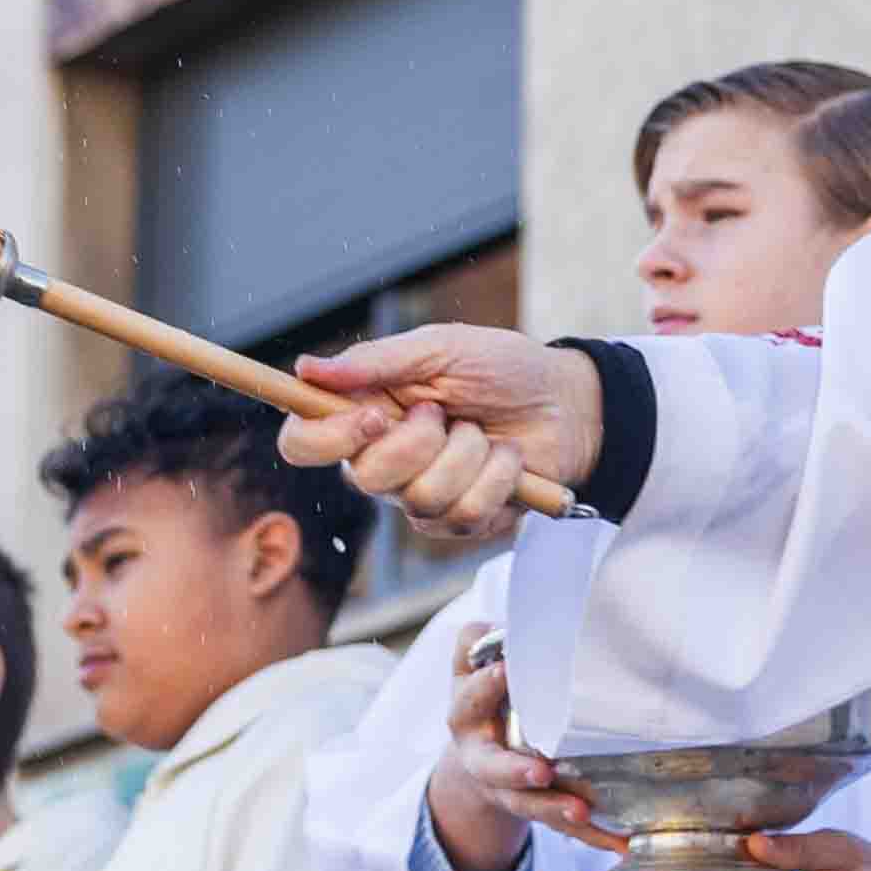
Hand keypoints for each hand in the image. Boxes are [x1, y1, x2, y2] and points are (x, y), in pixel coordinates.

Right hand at [282, 327, 604, 541]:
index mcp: (365, 415)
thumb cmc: (501, 369)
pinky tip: (508, 459)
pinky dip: (499, 476)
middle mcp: (383, 462)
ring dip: (467, 455)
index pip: (303, 444)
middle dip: (417, 442)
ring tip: (484, 433)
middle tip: (445, 414)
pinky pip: (466, 513)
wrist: (567, 401)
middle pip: (364, 478)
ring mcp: (421, 498)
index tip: (371, 417)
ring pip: (421, 497)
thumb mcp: (441, 347)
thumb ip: (376, 360)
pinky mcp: (462, 522)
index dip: (326, 439)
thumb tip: (308, 369)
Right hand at [423, 635, 597, 870]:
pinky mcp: (538, 808)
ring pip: (528, 803)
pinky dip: (593, 836)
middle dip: (514, 772)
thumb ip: (481, 640)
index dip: (485, 686)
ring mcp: (509, 789)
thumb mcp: (470, 665)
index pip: (470, 700)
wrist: (477, 759)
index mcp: (467, 716)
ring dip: (554, 809)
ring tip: (581, 811)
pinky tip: (621, 843)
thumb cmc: (485, 699)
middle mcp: (482, 758)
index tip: (506, 672)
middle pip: (493, 768)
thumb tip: (507, 624)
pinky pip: (564, 827)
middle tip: (540, 771)